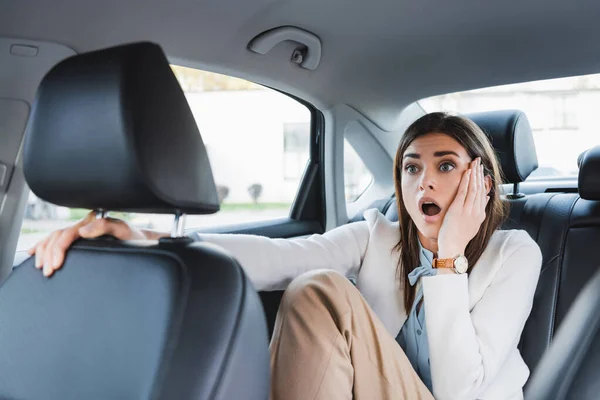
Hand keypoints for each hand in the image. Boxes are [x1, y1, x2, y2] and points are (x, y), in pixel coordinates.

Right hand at [27, 211, 154, 276]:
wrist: (142, 241)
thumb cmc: (133, 237)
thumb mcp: (123, 231)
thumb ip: (105, 227)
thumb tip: (82, 231)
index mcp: (91, 223)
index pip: (67, 233)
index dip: (58, 248)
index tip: (56, 265)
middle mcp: (83, 226)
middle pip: (56, 237)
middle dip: (48, 254)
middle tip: (47, 271)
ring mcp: (80, 233)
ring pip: (53, 238)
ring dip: (43, 252)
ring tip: (41, 267)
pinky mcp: (80, 241)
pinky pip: (57, 242)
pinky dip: (44, 247)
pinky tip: (35, 253)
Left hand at [437, 157, 488, 258]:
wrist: (453, 246)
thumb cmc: (460, 237)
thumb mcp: (474, 224)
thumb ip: (480, 210)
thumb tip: (487, 198)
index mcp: (480, 214)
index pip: (484, 194)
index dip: (483, 181)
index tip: (482, 171)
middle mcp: (476, 211)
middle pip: (480, 188)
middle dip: (479, 173)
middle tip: (479, 161)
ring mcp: (468, 210)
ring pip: (473, 188)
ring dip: (474, 174)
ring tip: (474, 163)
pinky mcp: (458, 209)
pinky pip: (464, 192)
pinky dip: (466, 181)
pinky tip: (467, 172)